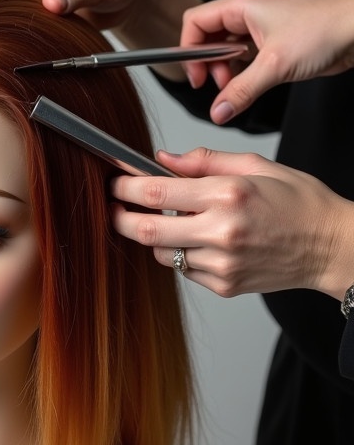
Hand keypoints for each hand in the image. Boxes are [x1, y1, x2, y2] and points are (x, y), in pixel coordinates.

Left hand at [110, 148, 353, 299]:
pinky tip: (202, 240)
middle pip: (146, 230)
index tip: (113, 183)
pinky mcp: (223, 286)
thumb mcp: (256, 165)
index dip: (125, 187)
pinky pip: (184, 269)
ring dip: (155, 236)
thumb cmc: (299, 202)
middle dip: (120, 218)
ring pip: (162, 252)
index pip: (157, 192)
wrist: (331, 247)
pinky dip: (182, 253)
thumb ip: (204, 161)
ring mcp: (221, 264)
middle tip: (112, 209)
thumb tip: (162, 159)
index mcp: (228, 195)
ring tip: (172, 220)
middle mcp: (221, 232)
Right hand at [180, 0, 353, 122]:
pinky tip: (249, 86)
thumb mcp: (275, 65)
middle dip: (209, 65)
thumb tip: (217, 112)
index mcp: (241, 6)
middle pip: (207, 38)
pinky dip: (241, 74)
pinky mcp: (272, 42)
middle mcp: (247, 13)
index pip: (194, 23)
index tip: (198, 77)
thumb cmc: (324, 30)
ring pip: (226, 50)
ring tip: (235, 88)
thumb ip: (241, 91)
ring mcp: (260, 27)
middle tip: (219, 86)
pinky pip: (244, 58)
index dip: (189, 51)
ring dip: (225, 72)